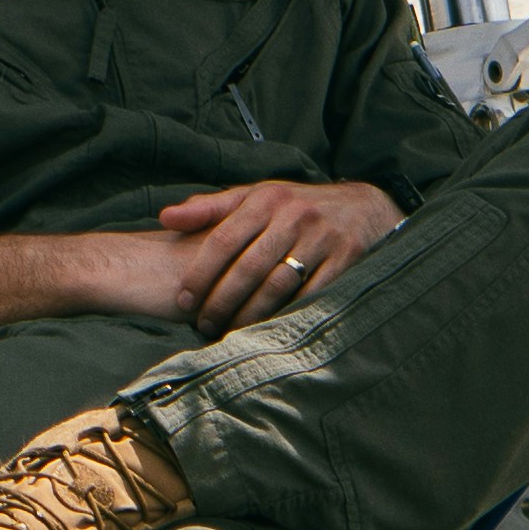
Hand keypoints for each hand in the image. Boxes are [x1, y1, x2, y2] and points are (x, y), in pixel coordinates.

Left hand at [153, 177, 396, 333]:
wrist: (363, 207)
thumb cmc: (295, 207)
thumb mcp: (255, 197)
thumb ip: (210, 208)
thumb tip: (165, 218)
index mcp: (266, 199)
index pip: (223, 239)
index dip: (201, 273)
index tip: (184, 300)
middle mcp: (293, 217)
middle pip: (248, 267)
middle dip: (222, 300)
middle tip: (204, 324)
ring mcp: (322, 238)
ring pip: (278, 285)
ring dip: (251, 314)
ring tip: (230, 332)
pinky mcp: (347, 260)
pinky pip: (312, 295)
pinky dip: (288, 315)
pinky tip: (269, 330)